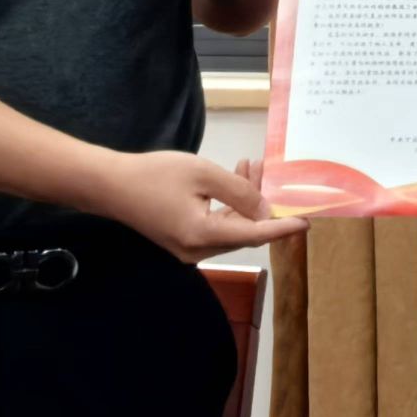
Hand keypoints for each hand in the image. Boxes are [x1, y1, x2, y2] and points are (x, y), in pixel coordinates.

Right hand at [98, 150, 307, 262]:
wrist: (110, 184)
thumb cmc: (155, 175)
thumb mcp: (203, 175)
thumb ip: (238, 192)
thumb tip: (266, 210)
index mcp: (203, 236)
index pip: (255, 236)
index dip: (282, 228)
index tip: (307, 222)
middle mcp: (198, 250)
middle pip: (243, 232)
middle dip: (262, 203)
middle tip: (273, 173)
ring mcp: (188, 248)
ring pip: (231, 227)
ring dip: (246, 200)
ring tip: (253, 166)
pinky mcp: (181, 239)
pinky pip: (215, 225)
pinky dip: (229, 205)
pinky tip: (234, 177)